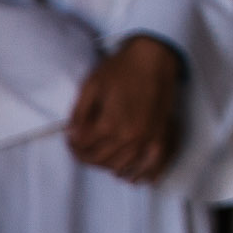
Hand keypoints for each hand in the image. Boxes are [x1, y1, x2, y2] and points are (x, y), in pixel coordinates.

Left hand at [68, 35, 183, 183]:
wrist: (156, 55)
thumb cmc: (123, 67)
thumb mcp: (91, 86)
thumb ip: (79, 114)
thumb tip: (72, 135)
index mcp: (109, 125)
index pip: (82, 148)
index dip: (71, 143)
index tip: (71, 136)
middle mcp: (129, 137)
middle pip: (99, 161)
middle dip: (85, 156)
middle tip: (81, 146)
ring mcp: (148, 139)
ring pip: (121, 166)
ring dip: (106, 164)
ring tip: (101, 154)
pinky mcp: (162, 136)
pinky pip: (151, 165)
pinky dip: (141, 174)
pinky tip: (132, 177)